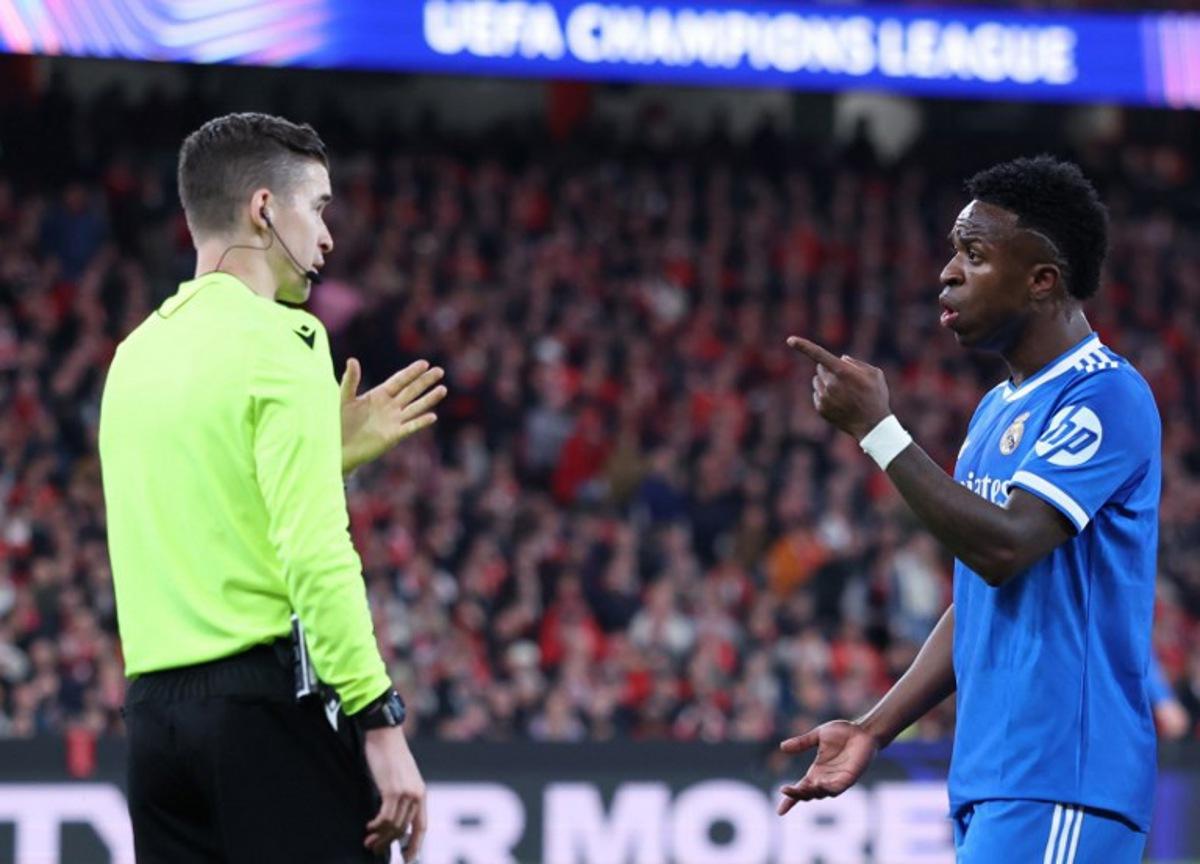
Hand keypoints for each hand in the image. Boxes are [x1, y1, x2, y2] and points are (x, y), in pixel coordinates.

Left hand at [341, 358, 446, 473]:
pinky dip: (420, 422)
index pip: (399, 381)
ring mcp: (393, 421)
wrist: (337, 447)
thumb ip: (350, 381)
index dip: (411, 372)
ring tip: (443, 389)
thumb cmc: (338, 422)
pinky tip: (432, 416)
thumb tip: (352, 360)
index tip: (424, 363)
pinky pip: (410, 428)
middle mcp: (390, 406)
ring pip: (415, 407)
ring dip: (429, 399)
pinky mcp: (393, 436)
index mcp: (379, 395)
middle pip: (411, 391)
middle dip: (425, 381)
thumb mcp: (343, 399)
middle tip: (439, 371)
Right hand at [363, 726, 426, 860]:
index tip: (408, 858)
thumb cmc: (390, 755)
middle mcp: (416, 795)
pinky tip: (368, 826)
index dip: (415, 845)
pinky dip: (376, 825)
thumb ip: (401, 796)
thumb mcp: (402, 778)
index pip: (421, 827)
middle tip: (374, 849)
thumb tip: (393, 818)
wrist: (385, 735)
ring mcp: (405, 793)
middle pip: (404, 829)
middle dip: (389, 843)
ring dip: (380, 837)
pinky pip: (385, 817)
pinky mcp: (392, 790)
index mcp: (421, 793)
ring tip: (368, 841)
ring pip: (393, 826)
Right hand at [777, 720, 878, 813]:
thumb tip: (782, 747)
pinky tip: (820, 784)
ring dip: (811, 792)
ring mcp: (837, 780)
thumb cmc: (843, 733)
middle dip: (796, 794)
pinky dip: (828, 789)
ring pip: (821, 794)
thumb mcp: (818, 736)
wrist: (863, 730)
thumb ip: (802, 743)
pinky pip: (837, 788)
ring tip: (801, 788)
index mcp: (816, 771)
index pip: (800, 789)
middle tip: (784, 790)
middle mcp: (825, 779)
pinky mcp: (849, 778)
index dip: (790, 800)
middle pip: (808, 794)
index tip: (780, 811)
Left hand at [786, 337, 890, 440]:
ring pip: (817, 381)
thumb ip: (856, 363)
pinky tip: (840, 403)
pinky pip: (817, 394)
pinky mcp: (821, 408)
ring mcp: (824, 397)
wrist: (872, 425)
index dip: (803, 346)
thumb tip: (840, 358)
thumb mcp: (874, 374)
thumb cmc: (876, 396)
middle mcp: (830, 384)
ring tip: (844, 393)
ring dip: (826, 382)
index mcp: (843, 371)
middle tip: (844, 379)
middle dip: (828, 369)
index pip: (819, 354)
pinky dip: (825, 395)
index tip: (790, 340)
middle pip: (820, 367)